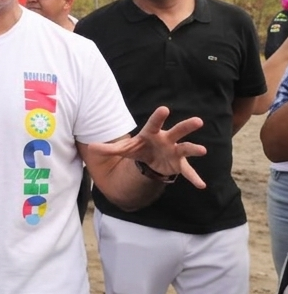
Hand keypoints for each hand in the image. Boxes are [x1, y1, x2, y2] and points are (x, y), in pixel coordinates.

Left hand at [89, 106, 207, 188]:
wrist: (151, 159)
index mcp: (152, 134)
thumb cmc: (140, 149)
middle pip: (177, 131)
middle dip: (186, 126)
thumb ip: (110, 149)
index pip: (154, 123)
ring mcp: (174, 151)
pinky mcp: (178, 164)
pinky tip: (201, 185)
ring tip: (203, 150)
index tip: (164, 109)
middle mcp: (166, 139)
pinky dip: (194, 178)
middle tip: (198, 121)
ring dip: (194, 149)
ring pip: (186, 148)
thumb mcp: (125, 149)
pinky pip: (187, 171)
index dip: (159, 117)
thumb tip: (91, 148)